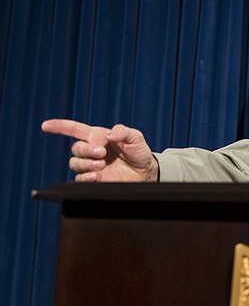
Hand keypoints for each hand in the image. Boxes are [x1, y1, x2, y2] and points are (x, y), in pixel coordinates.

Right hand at [42, 119, 158, 181]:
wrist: (146, 172)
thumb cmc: (139, 152)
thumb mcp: (135, 137)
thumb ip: (123, 132)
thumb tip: (109, 135)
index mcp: (98, 136)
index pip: (74, 129)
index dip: (59, 127)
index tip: (45, 126)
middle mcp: (91, 150)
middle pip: (76, 148)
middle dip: (87, 149)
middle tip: (102, 153)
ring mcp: (91, 165)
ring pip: (75, 163)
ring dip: (86, 163)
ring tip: (102, 164)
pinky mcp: (94, 179)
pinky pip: (80, 178)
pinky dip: (85, 176)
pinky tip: (96, 174)